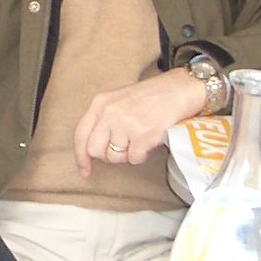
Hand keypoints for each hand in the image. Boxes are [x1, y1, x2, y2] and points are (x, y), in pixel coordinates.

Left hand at [74, 68, 201, 178]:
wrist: (180, 89)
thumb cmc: (151, 95)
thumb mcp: (119, 99)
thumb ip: (104, 118)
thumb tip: (94, 148)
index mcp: (100, 102)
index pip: (81, 134)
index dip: (81, 156)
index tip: (85, 170)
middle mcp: (109, 113)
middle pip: (95, 150)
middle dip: (108, 155)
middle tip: (123, 149)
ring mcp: (125, 124)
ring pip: (116, 157)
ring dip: (128, 154)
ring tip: (140, 138)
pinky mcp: (143, 135)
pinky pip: (135, 159)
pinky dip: (142, 155)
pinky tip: (150, 141)